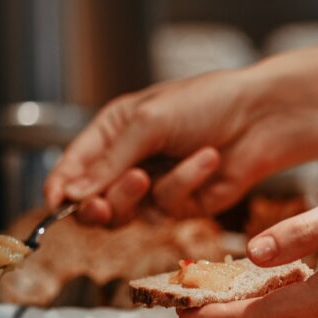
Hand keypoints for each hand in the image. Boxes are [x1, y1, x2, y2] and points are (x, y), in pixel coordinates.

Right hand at [43, 67, 308, 224]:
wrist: (261, 116)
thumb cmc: (206, 103)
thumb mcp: (148, 122)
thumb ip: (108, 161)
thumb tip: (72, 194)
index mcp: (113, 132)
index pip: (73, 168)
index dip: (61, 190)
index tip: (55, 205)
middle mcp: (131, 161)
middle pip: (95, 201)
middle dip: (97, 204)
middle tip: (100, 206)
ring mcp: (157, 186)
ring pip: (129, 214)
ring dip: (138, 195)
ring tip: (148, 175)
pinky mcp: (185, 205)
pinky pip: (170, 207)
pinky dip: (185, 183)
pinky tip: (207, 160)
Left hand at [178, 157, 317, 317]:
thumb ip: (305, 231)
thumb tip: (253, 255)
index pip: (272, 311)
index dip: (224, 313)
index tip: (182, 315)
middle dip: (232, 313)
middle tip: (185, 305)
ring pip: (302, 313)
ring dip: (259, 306)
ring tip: (216, 293)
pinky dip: (289, 297)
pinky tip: (269, 281)